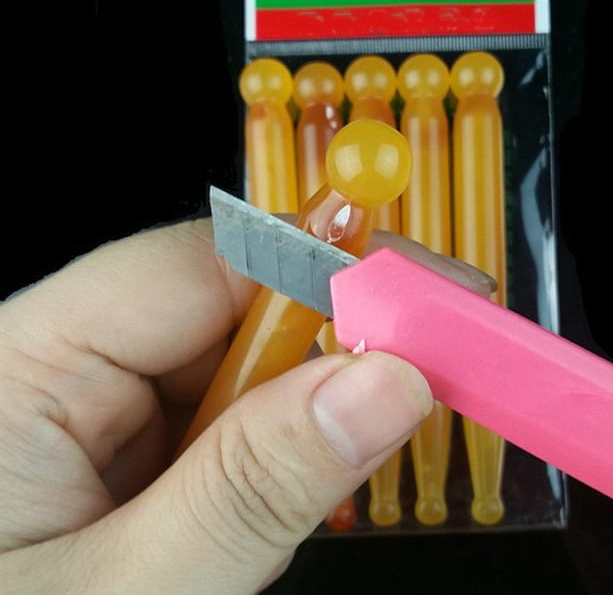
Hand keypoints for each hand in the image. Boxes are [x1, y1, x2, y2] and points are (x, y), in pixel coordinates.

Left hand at [0, 219, 492, 593]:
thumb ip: (255, 488)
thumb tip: (386, 381)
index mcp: (21, 363)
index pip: (197, 266)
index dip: (319, 265)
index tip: (425, 291)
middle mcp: (56, 366)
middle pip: (225, 307)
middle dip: (328, 337)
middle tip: (431, 367)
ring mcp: (88, 414)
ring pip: (235, 367)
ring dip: (306, 404)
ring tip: (369, 435)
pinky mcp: (118, 458)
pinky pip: (220, 421)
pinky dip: (277, 448)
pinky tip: (304, 482)